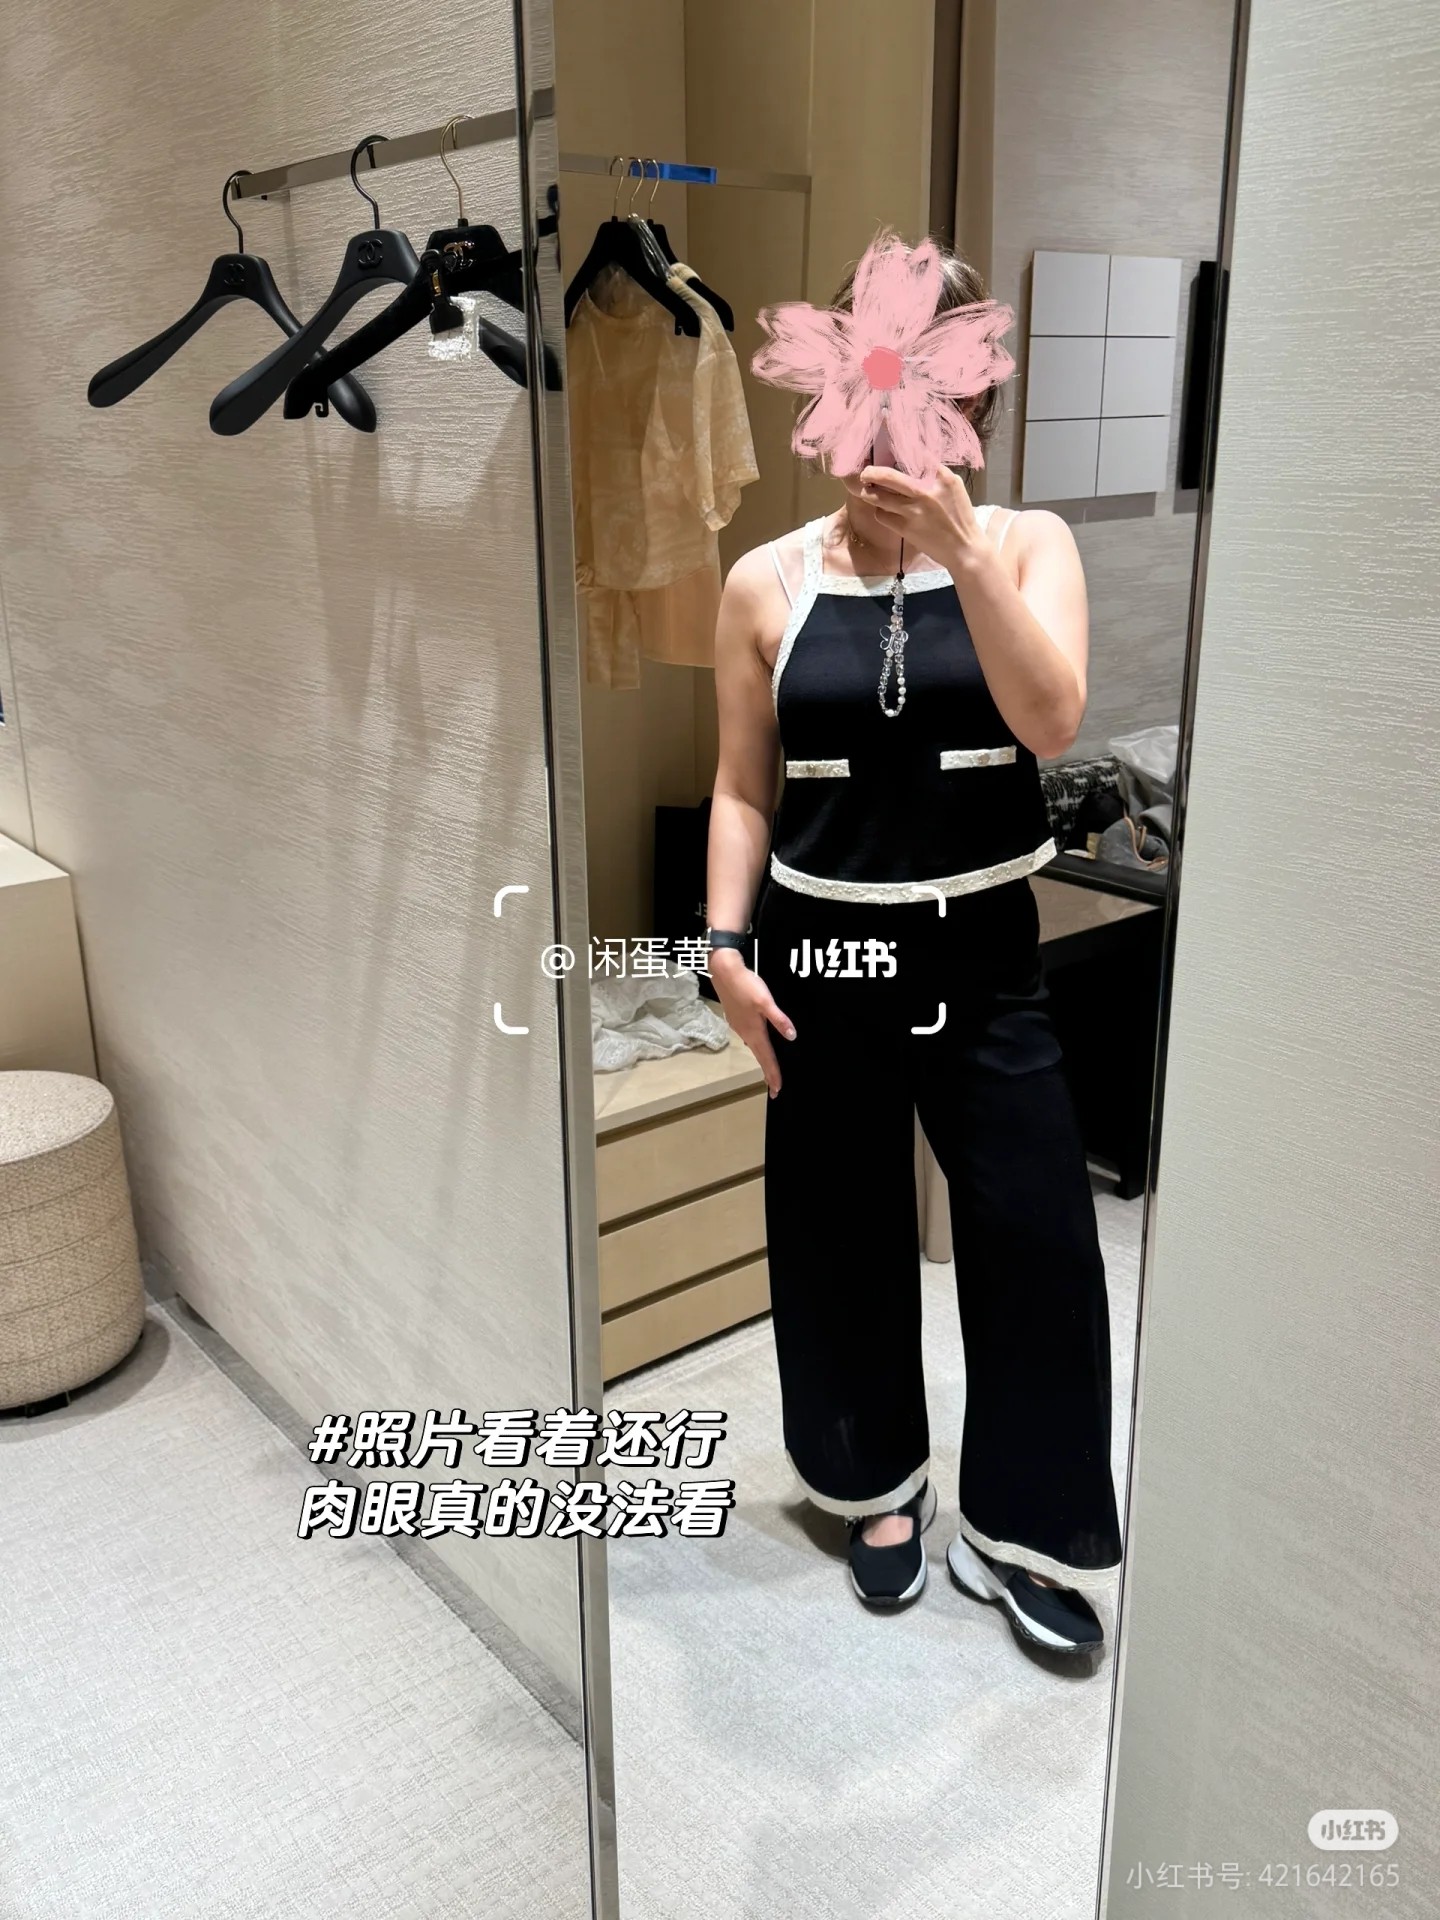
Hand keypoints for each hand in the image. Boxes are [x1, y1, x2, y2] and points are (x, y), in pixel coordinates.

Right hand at [707, 950, 794, 1096]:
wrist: (724, 972)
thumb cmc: (746, 986)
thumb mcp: (765, 1001)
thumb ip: (779, 1019)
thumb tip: (792, 1037)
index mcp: (754, 1031)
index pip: (766, 1058)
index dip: (773, 1074)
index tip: (777, 1090)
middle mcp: (745, 1033)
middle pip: (759, 1057)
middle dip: (767, 1073)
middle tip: (774, 1088)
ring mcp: (739, 1026)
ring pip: (754, 1048)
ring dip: (762, 1060)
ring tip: (768, 1070)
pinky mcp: (736, 1018)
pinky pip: (749, 1038)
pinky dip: (756, 1047)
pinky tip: (758, 1044)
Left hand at [856, 462, 984, 570]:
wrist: (963, 548)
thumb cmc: (959, 515)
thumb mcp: (954, 486)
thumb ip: (935, 472)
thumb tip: (914, 460)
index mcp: (941, 477)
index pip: (915, 456)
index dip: (897, 453)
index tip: (887, 452)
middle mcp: (925, 490)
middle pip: (888, 476)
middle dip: (872, 472)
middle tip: (865, 473)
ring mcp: (913, 510)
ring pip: (879, 497)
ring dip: (869, 493)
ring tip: (867, 491)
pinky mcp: (905, 528)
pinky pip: (882, 515)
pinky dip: (880, 511)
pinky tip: (884, 510)